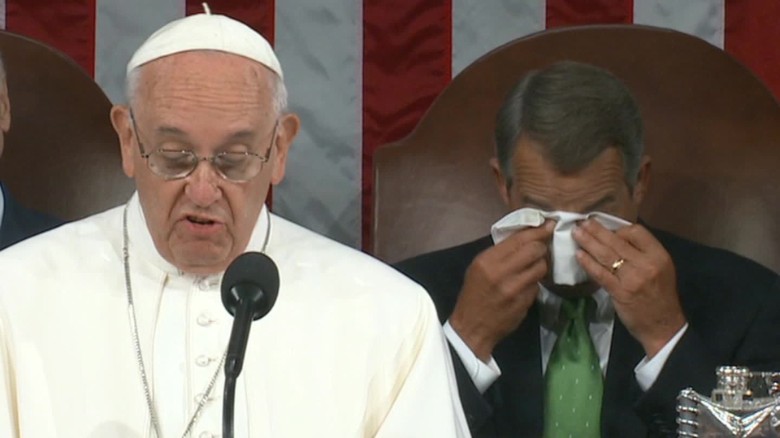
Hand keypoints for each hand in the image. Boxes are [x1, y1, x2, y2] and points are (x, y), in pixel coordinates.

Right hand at [450, 221, 553, 361]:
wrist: (472, 327)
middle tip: (542, 246)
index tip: (548, 225)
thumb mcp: (478, 268)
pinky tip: (527, 284)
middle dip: (542, 246)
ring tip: (533, 266)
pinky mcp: (525, 302)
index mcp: (487, 261)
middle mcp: (502, 273)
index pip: (519, 239)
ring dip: (541, 264)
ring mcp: (516, 289)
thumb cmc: (474, 293)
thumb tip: (525, 237)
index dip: (538, 231)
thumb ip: (500, 252)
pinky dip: (535, 282)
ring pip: (541, 267)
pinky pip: (538, 285)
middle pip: (535, 250)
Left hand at [573, 220, 685, 357]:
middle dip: (597, 230)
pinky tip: (578, 255)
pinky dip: (588, 263)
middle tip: (581, 222)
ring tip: (576, 233)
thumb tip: (615, 238)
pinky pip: (601, 273)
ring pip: (606, 254)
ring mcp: (632, 278)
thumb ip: (641, 254)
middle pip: (617, 241)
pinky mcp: (620, 291)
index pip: (637, 232)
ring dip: (588, 242)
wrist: (663, 326)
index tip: (607, 230)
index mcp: (659, 255)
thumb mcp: (660, 269)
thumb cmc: (659, 296)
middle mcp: (646, 264)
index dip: (619, 229)